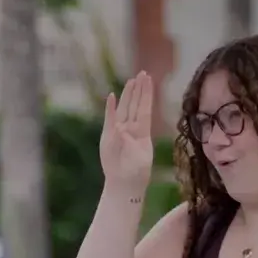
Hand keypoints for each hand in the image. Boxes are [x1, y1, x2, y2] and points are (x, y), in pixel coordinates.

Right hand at [99, 71, 153, 192]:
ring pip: (124, 109)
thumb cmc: (136, 174)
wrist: (124, 184)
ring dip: (127, 95)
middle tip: (142, 73)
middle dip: (139, 89)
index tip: (149, 80)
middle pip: (135, 104)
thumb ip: (130, 144)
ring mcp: (119, 131)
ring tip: (131, 80)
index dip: (147, 94)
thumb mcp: (139, 160)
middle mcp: (131, 129)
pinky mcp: (108, 136)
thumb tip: (121, 130)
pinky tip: (111, 97)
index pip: (145, 109)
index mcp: (143, 132)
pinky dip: (110, 108)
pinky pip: (109, 119)